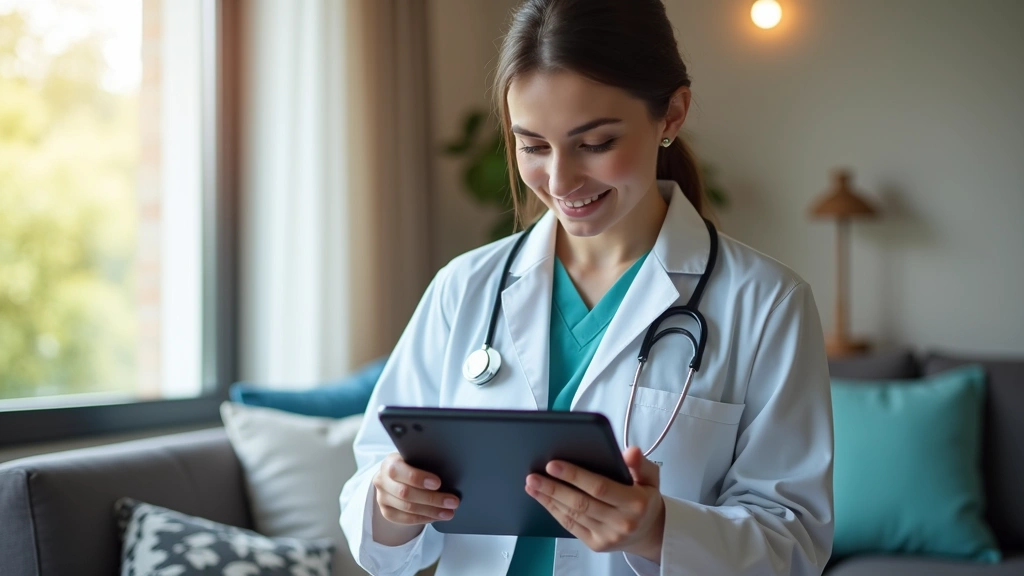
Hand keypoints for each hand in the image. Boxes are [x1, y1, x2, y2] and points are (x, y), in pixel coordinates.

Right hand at [372, 452, 459, 525]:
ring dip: (432, 511)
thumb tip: (449, 474)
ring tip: (449, 512)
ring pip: (407, 508)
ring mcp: (382, 498)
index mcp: (389, 463)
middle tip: (453, 501)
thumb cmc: (412, 466)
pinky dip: (424, 518)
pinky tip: (437, 517)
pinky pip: (406, 519)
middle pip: (405, 493)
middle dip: (432, 498)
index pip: (398, 471)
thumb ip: (425, 463)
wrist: (396, 478)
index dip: (417, 478)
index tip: (438, 483)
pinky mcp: (386, 512)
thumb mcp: (415, 459)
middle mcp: (382, 480)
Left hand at [525, 446, 665, 562]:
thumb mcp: (650, 477)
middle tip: (534, 475)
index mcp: (635, 503)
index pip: (600, 487)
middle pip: (581, 503)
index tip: (553, 464)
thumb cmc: (645, 498)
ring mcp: (607, 536)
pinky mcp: (596, 544)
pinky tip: (543, 498)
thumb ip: (640, 463)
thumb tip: (631, 452)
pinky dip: (554, 510)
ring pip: (573, 515)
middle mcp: (621, 523)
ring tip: (532, 484)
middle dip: (554, 488)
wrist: (648, 532)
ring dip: (549, 499)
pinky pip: (571, 526)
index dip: (575, 476)